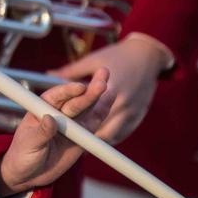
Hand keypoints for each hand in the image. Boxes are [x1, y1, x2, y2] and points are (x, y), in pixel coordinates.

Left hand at [0, 69, 113, 196]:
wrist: (29, 175)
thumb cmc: (22, 155)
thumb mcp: (29, 144)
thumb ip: (41, 132)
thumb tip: (49, 119)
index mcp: (41, 109)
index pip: (55, 96)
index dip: (67, 91)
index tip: (79, 87)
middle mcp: (58, 113)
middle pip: (75, 100)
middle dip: (88, 91)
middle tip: (102, 80)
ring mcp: (71, 124)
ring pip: (87, 108)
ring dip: (98, 97)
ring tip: (109, 85)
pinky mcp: (82, 137)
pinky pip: (93, 124)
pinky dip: (102, 113)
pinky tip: (111, 100)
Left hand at [51, 33, 168, 142]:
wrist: (148, 54)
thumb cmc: (117, 54)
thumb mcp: (92, 60)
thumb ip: (70, 72)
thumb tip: (49, 74)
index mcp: (109, 87)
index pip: (87, 107)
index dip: (73, 117)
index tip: (58, 123)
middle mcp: (122, 101)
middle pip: (99, 125)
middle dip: (83, 132)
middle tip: (65, 139)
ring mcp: (132, 110)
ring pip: (110, 134)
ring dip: (96, 138)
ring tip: (79, 143)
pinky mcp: (138, 116)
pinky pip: (121, 133)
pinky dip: (109, 137)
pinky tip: (96, 139)